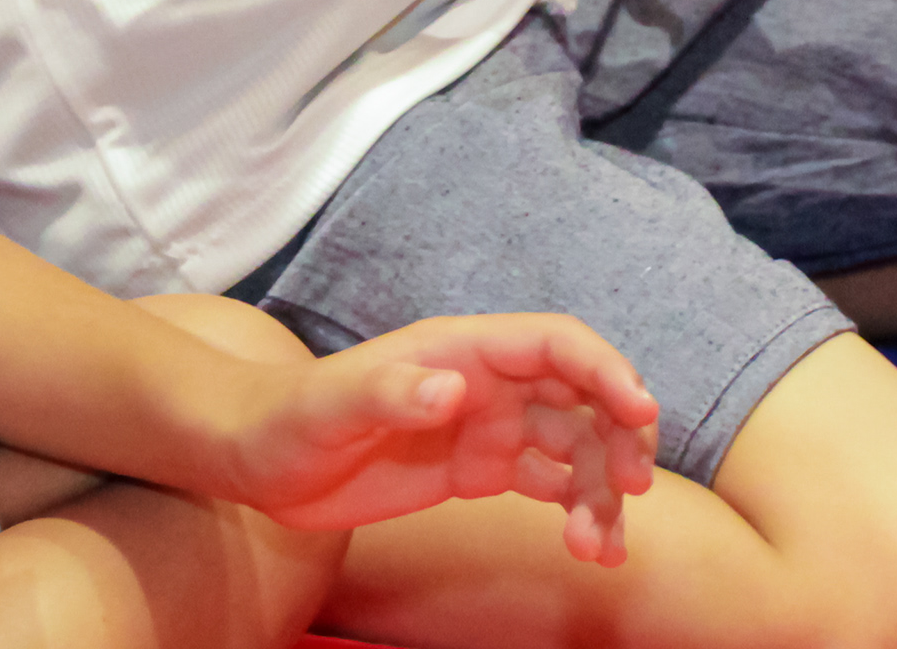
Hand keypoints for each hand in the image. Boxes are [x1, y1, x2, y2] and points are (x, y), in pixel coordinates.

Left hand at [219, 314, 658, 565]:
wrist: (257, 459)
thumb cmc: (285, 420)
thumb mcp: (329, 407)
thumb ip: (388, 392)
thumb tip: (453, 390)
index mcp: (461, 350)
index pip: (554, 344)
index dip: (604, 370)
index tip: (640, 413)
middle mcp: (487, 382)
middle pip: (582, 395)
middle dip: (620, 435)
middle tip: (632, 491)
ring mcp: (489, 427)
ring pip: (576, 447)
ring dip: (602, 490)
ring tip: (598, 548)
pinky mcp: (481, 472)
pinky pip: (551, 486)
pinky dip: (580, 513)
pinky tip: (591, 552)